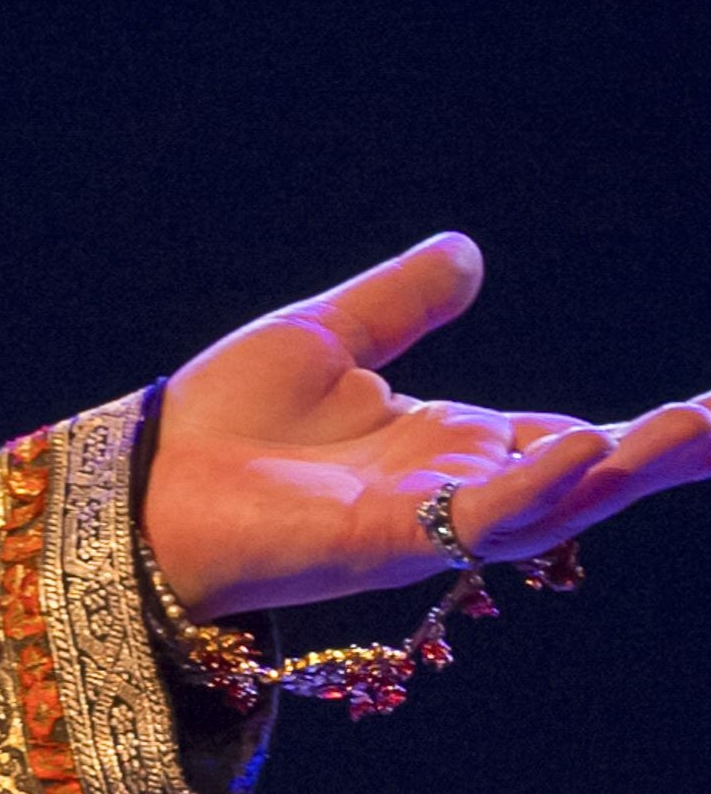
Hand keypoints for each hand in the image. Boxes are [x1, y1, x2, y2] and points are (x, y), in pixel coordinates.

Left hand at [142, 234, 710, 618]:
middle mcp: (455, 490)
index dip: (649, 427)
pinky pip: (476, 519)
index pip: (576, 438)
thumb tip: (468, 251)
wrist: (140, 479)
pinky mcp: (383, 541)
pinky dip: (533, 486)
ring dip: (632, 470)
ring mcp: (426, 522)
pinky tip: (583, 449)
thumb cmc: (219, 425)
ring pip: (555, 504)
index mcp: (451, 447)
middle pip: (590, 477)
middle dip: (669, 454)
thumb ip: (403, 302)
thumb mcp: (325, 338)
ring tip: (705, 430)